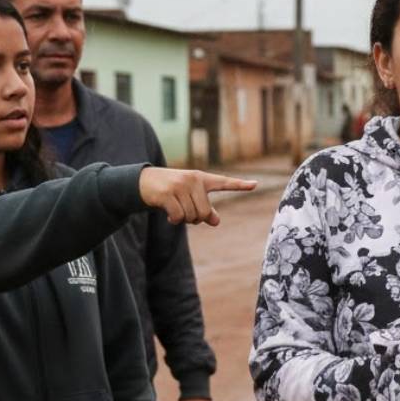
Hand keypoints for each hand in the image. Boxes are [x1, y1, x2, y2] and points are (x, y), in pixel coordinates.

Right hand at [138, 168, 256, 225]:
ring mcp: (180, 186)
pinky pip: (178, 217)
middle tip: (186, 214)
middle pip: (205, 212)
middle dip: (196, 219)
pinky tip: (168, 214)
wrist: (144, 181)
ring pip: (192, 216)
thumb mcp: (190, 197)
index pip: (224, 182)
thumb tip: (216, 221)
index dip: (240, 185)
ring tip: (175, 210)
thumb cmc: (172, 191)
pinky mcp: (168, 193)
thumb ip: (204, 208)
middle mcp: (194, 180)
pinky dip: (174, 220)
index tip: (256, 184)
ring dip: (184, 220)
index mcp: (202, 179)